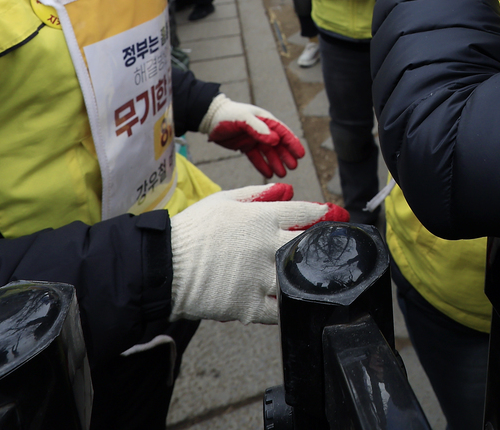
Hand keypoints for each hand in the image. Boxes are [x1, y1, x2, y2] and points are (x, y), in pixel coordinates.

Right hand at [168, 183, 348, 323]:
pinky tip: (293, 300)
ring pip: (298, 277)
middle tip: (335, 244)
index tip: (333, 214)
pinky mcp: (250, 305)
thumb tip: (286, 189)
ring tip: (317, 274)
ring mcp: (260, 278)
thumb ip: (256, 195)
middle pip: (307, 244)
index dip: (322, 212)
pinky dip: (289, 305)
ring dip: (308, 275)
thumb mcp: (222, 201)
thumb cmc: (192, 230)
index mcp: (260, 219)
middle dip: (324, 242)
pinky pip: (281, 310)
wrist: (164, 267)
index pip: (302, 212)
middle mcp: (266, 247)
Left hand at [197, 94, 305, 176]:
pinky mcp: (245, 147)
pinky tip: (269, 174)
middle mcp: (262, 130)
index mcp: (265, 120)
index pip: (283, 133)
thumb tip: (276, 140)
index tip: (300, 155)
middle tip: (293, 168)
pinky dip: (262, 166)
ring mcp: (254, 139)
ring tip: (282, 174)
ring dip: (276, 163)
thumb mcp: (243, 119)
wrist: (210, 118)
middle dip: (286, 156)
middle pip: (278, 145)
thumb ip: (259, 129)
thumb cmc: (228, 114)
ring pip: (268, 153)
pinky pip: (256, 158)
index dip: (292, 143)